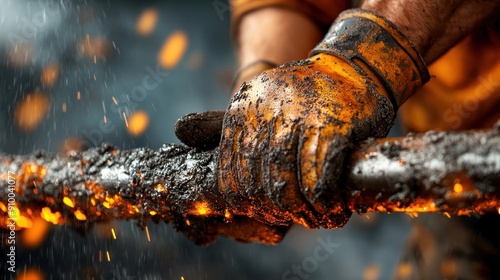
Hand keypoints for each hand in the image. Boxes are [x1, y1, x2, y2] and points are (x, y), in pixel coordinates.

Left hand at [218, 9, 428, 228]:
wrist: (349, 66)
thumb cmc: (302, 96)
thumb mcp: (258, 102)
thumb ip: (224, 126)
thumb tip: (181, 134)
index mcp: (242, 109)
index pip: (231, 172)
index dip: (247, 201)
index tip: (264, 212)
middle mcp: (266, 112)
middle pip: (260, 183)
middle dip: (277, 210)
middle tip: (293, 218)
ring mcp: (300, 118)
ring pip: (288, 186)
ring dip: (303, 212)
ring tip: (315, 218)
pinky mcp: (334, 126)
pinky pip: (320, 180)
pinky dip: (325, 203)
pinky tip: (332, 210)